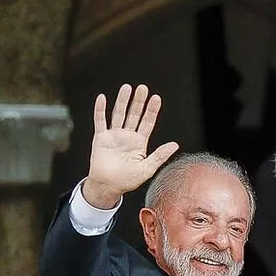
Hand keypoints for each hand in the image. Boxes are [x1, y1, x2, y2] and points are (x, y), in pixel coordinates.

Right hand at [82, 84, 178, 209]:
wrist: (108, 187)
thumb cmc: (127, 181)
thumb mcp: (147, 169)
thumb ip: (160, 156)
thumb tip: (175, 145)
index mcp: (139, 143)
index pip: (147, 122)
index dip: (152, 110)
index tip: (156, 98)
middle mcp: (127, 136)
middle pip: (134, 114)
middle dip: (139, 101)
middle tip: (143, 88)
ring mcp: (114, 136)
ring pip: (119, 114)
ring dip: (123, 101)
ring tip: (127, 88)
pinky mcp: (101, 138)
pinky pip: (100, 121)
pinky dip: (100, 110)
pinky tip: (102, 99)